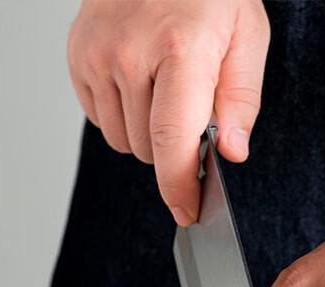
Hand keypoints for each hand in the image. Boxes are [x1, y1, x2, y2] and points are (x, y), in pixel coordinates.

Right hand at [68, 0, 269, 225]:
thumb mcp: (247, 35)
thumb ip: (241, 99)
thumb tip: (230, 153)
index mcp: (179, 49)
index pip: (171, 140)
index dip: (178, 187)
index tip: (186, 213)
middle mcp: (129, 53)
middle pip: (148, 150)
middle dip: (172, 148)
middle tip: (189, 111)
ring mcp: (96, 54)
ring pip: (121, 141)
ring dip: (145, 135)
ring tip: (163, 91)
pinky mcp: (78, 56)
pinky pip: (99, 119)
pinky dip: (121, 115)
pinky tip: (138, 82)